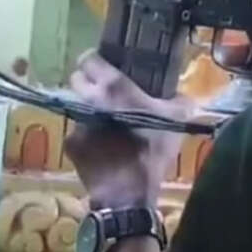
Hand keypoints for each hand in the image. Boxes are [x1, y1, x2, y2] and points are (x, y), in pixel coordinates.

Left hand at [65, 50, 192, 207]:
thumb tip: (180, 93)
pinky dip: (87, 135)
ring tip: (104, 122)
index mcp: (114, 87)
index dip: (95, 60)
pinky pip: (77, 131)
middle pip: (76, 78)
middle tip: (104, 92)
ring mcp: (76, 122)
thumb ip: (179, 100)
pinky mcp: (70, 143)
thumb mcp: (176, 121)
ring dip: (87, 109)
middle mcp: (90, 99)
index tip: (104, 66)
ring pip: (76, 105)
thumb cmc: (152, 150)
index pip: (89, 58)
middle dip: (87, 82)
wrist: (128, 192)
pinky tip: (100, 145)